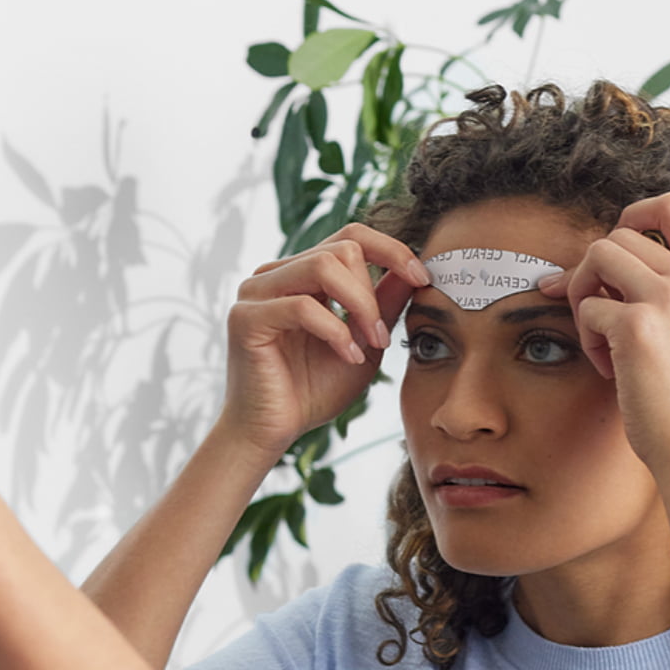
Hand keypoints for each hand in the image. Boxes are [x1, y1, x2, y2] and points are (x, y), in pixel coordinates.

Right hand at [219, 223, 427, 457]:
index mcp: (300, 275)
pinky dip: (335, 331)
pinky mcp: (246, 317)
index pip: (350, 237)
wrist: (272, 432)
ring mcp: (256, 292)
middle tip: (383, 335)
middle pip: (342, 248)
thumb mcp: (364, 343)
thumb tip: (412, 270)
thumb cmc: (311, 392)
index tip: (423, 277)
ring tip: (371, 342)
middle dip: (373, 292)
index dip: (391, 250)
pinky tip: (348, 356)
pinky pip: (302, 306)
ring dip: (359, 305)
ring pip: (323, 266)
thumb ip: (384, 304)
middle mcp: (275, 275)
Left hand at [536, 191, 669, 475]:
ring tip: (604, 343)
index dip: (632, 213)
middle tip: (600, 322)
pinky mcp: (639, 325)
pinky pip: (586, 306)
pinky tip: (611, 370)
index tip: (611, 255)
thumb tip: (579, 270)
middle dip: (592, 273)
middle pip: (616, 234)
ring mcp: (669, 297)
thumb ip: (657, 295)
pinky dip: (586, 338)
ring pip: (596, 256)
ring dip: (585, 297)